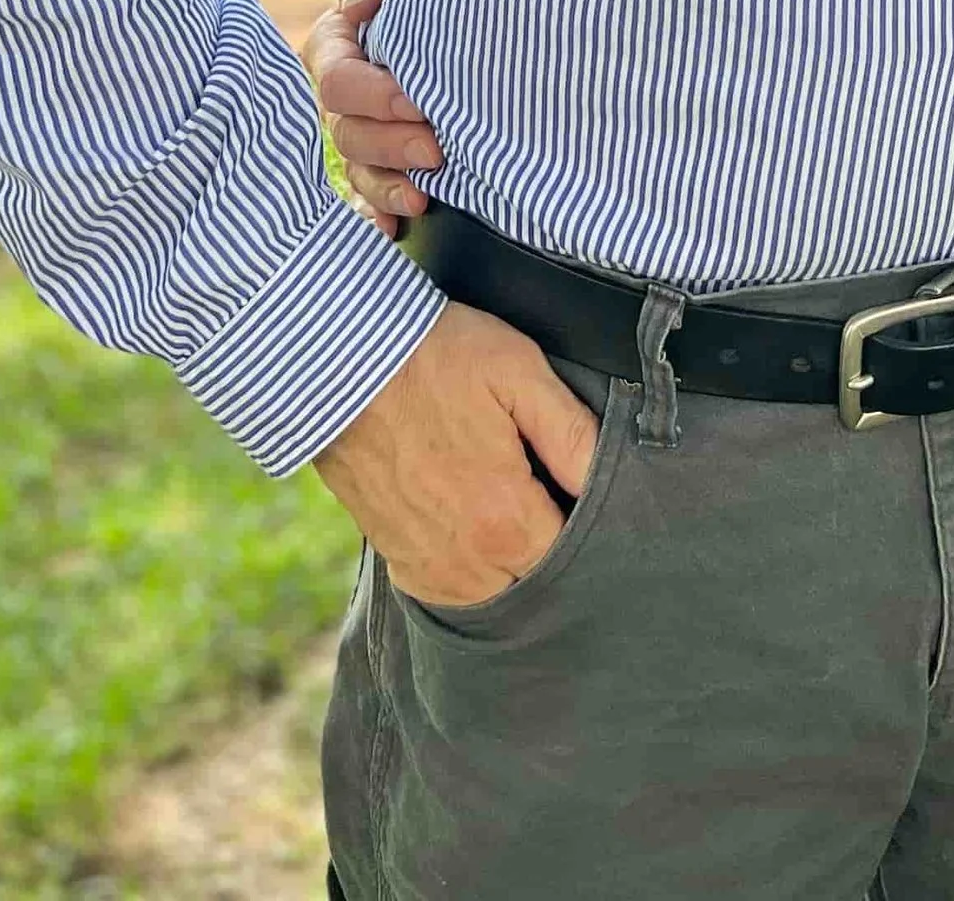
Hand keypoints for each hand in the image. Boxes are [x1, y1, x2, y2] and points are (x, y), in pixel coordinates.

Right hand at [303, 0, 447, 233]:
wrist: (456, 10)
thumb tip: (362, 3)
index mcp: (338, 47)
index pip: (336, 77)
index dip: (372, 93)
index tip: (416, 99)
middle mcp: (343, 97)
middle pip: (348, 131)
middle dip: (390, 143)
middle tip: (436, 149)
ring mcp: (361, 134)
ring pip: (359, 169)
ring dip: (388, 184)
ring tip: (425, 195)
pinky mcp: (383, 165)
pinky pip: (369, 199)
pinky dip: (379, 213)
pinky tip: (395, 228)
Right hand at [313, 296, 597, 608]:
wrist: (340, 364)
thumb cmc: (437, 358)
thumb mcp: (519, 372)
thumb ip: (571, 433)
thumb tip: (613, 476)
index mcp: (505, 520)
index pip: (575, 556)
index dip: (595, 529)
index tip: (595, 496)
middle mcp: (467, 561)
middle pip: (537, 583)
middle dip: (559, 553)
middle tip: (563, 500)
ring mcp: (428, 565)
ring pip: (497, 596)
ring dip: (518, 569)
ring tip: (527, 516)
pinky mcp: (398, 559)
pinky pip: (454, 592)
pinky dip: (477, 575)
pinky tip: (486, 534)